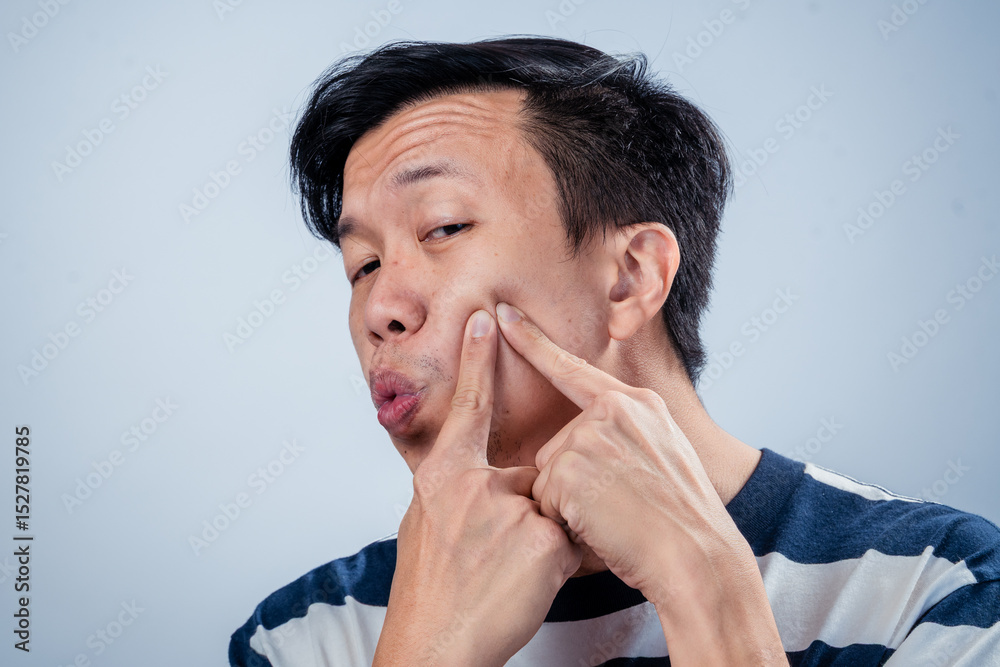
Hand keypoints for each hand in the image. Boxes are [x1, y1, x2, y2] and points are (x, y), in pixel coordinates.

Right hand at [373, 309, 582, 666]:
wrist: (434, 646)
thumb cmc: (429, 588)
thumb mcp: (427, 522)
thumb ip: (456, 487)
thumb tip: (473, 471)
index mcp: (442, 474)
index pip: (469, 408)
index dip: (478, 362)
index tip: (488, 319)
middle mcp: (474, 485)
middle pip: (530, 474)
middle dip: (528, 513)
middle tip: (489, 556)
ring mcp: (511, 511)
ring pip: (553, 508)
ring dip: (543, 540)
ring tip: (502, 577)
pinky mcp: (545, 542)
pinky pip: (571, 538)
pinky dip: (559, 563)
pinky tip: (523, 586)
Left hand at [495, 301, 785, 664]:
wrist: (698, 557)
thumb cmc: (682, 523)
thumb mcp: (665, 457)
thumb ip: (627, 436)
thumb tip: (586, 442)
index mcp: (638, 404)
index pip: (575, 369)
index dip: (533, 342)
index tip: (502, 314)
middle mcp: (615, 410)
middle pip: (557, 447)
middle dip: (572, 485)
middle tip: (620, 509)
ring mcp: (591, 435)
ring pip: (549, 476)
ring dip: (570, 506)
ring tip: (616, 520)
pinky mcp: (571, 466)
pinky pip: (545, 501)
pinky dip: (566, 523)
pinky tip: (603, 528)